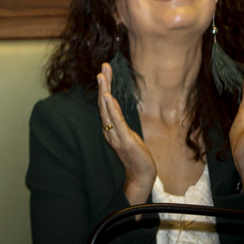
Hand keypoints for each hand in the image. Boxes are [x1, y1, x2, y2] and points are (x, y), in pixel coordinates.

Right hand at [97, 62, 156, 204]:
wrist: (141, 176)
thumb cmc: (136, 156)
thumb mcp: (129, 134)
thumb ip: (120, 121)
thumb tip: (114, 106)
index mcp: (110, 128)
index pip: (105, 104)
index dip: (105, 87)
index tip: (105, 70)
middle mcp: (109, 130)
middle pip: (103, 103)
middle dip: (103, 84)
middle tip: (103, 67)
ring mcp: (115, 135)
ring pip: (107, 110)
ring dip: (104, 91)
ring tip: (102, 76)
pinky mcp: (124, 140)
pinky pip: (116, 122)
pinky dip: (111, 109)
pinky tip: (107, 97)